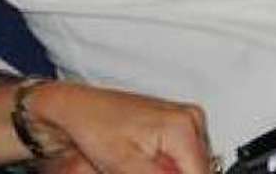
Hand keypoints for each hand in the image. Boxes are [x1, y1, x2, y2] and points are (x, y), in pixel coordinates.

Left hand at [27, 82, 213, 173]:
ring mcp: (185, 119)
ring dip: (170, 171)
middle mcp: (190, 118)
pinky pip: (183, 155)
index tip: (151, 172)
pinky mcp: (177, 123)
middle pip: (197, 169)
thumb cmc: (94, 126)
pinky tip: (144, 159)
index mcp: (183, 126)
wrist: (77, 108)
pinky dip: (167, 164)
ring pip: (191, 165)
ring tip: (139, 163)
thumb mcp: (128, 167)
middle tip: (141, 167)